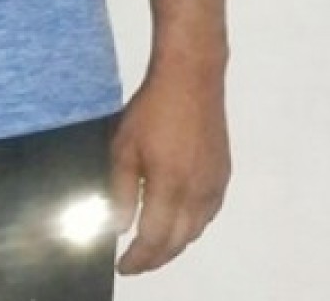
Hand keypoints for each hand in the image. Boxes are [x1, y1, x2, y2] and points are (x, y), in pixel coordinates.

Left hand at [110, 60, 229, 274]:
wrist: (191, 77)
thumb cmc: (151, 109)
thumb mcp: (124, 146)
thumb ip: (122, 190)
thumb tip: (121, 227)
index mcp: (170, 187)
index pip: (155, 239)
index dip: (138, 258)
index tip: (122, 265)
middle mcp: (197, 193)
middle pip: (178, 242)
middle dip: (156, 258)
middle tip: (136, 262)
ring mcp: (214, 184)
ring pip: (195, 231)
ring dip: (174, 244)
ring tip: (153, 247)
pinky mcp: (223, 174)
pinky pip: (208, 214)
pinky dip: (191, 226)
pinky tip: (178, 222)